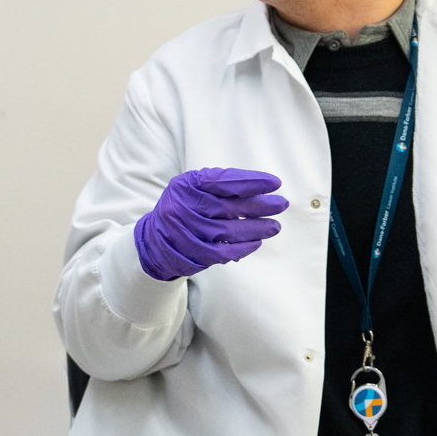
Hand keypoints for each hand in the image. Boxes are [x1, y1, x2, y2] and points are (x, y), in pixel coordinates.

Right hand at [134, 168, 287, 281]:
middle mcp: (184, 207)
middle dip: (260, 206)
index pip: (223, 181)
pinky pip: (222, 252)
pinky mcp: (192, 253)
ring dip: (256, 229)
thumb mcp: (194, 186)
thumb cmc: (184, 206)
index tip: (275, 183)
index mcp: (187, 185)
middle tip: (281, 205)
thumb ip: (221, 184)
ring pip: (228, 232)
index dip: (251, 182)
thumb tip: (260, 187)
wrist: (155, 239)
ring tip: (275, 226)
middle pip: (228, 207)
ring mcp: (187, 232)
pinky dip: (243, 248)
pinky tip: (257, 242)